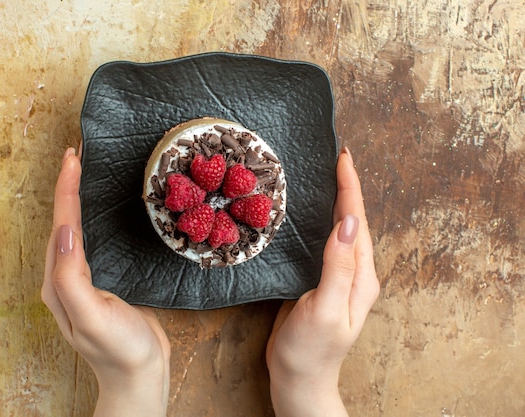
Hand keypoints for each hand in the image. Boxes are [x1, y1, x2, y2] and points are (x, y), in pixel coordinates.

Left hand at [42, 147, 170, 416]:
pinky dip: (91, 217)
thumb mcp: (91, 315)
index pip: (62, 225)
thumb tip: (66, 230)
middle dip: (68, 187)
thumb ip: (71, 275)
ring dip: (77, 199)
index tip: (73, 158)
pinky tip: (99, 210)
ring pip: (75, 229)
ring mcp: (82, 279)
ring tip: (84, 173)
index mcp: (59, 281)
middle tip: (77, 155)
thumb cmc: (119, 348)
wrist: (140, 374)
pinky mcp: (101, 280)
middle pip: (63, 222)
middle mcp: (65, 277)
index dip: (66, 189)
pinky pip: (91, 241)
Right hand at [266, 148, 379, 416]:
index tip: (343, 157)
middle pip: (352, 220)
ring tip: (328, 174)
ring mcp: (338, 276)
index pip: (356, 222)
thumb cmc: (311, 350)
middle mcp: (354, 272)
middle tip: (336, 156)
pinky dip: (319, 220)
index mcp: (360, 276)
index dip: (350, 188)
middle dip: (346, 186)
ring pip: (339, 229)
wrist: (298, 378)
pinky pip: (323, 242)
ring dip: (335, 200)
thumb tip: (346, 223)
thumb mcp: (324, 309)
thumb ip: (337, 267)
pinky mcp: (319, 280)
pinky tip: (311, 212)